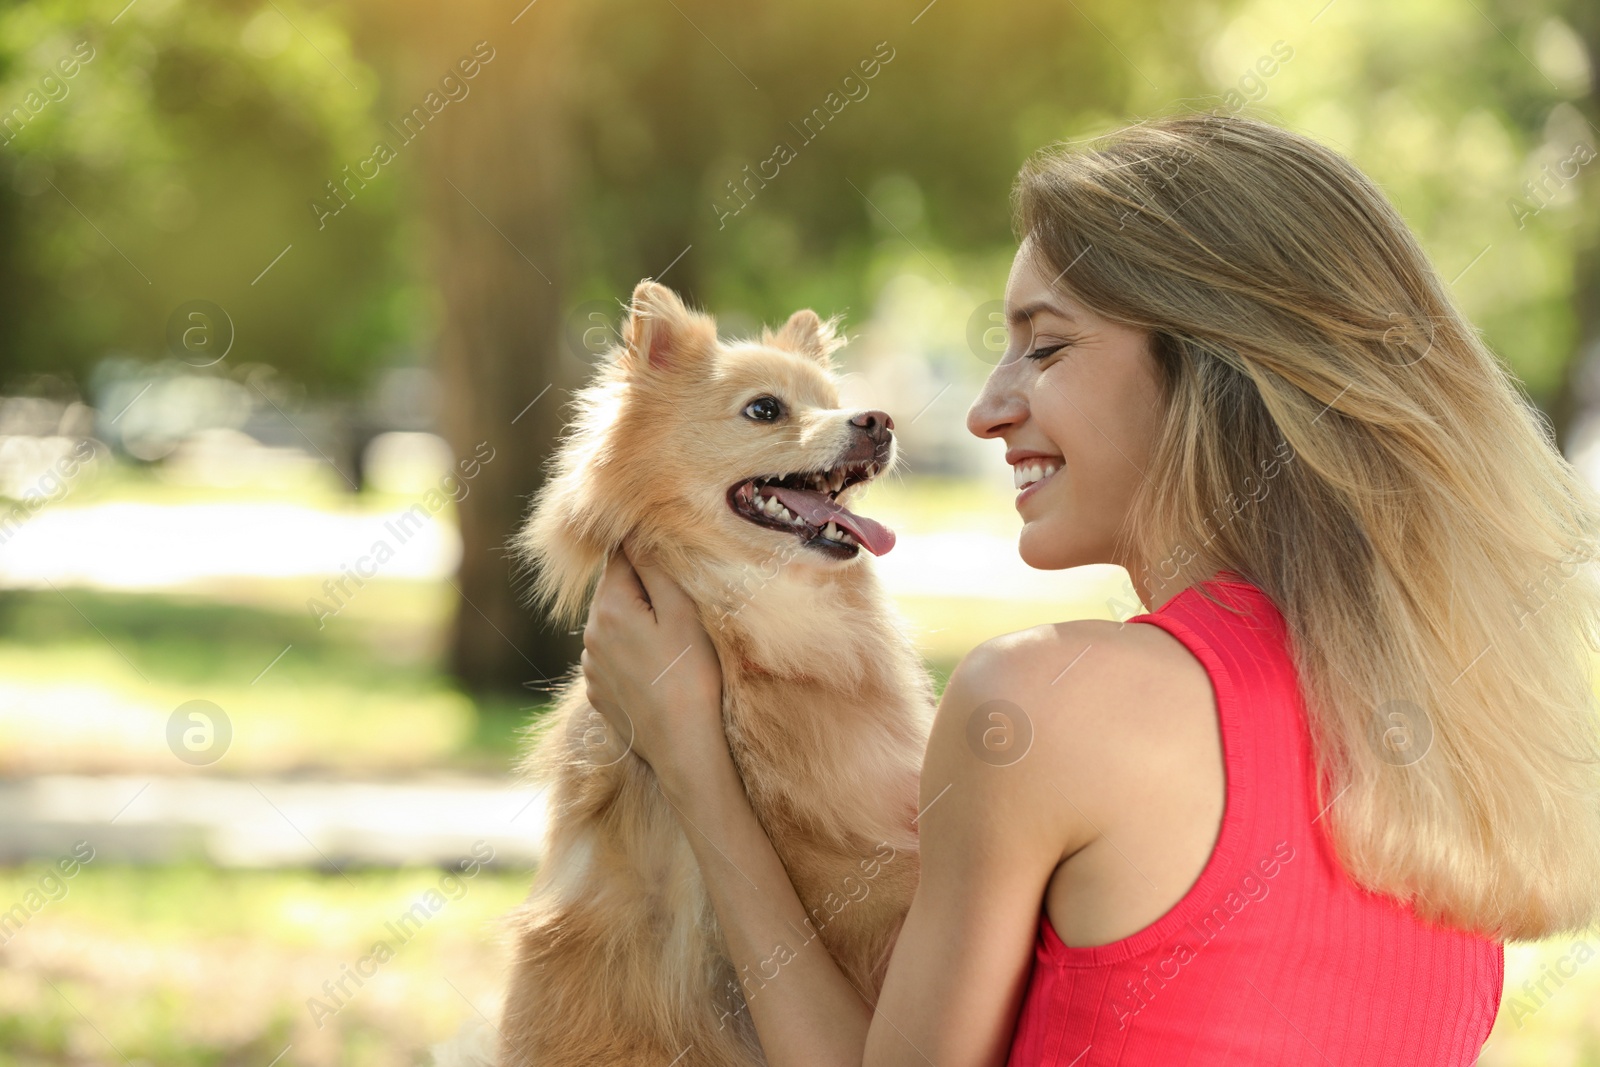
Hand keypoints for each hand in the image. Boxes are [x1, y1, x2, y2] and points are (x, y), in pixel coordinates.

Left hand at [580, 539, 727, 794]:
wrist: (685, 749)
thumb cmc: (693, 677)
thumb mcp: (683, 614)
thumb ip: (656, 568)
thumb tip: (634, 532)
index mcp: (608, 608)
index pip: (619, 556)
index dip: (647, 551)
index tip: (672, 558)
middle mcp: (589, 636)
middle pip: (614, 590)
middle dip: (642, 588)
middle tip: (681, 601)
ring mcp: (591, 668)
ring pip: (613, 624)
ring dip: (637, 621)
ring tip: (673, 640)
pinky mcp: (599, 694)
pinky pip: (613, 657)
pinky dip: (632, 652)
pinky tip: (660, 668)